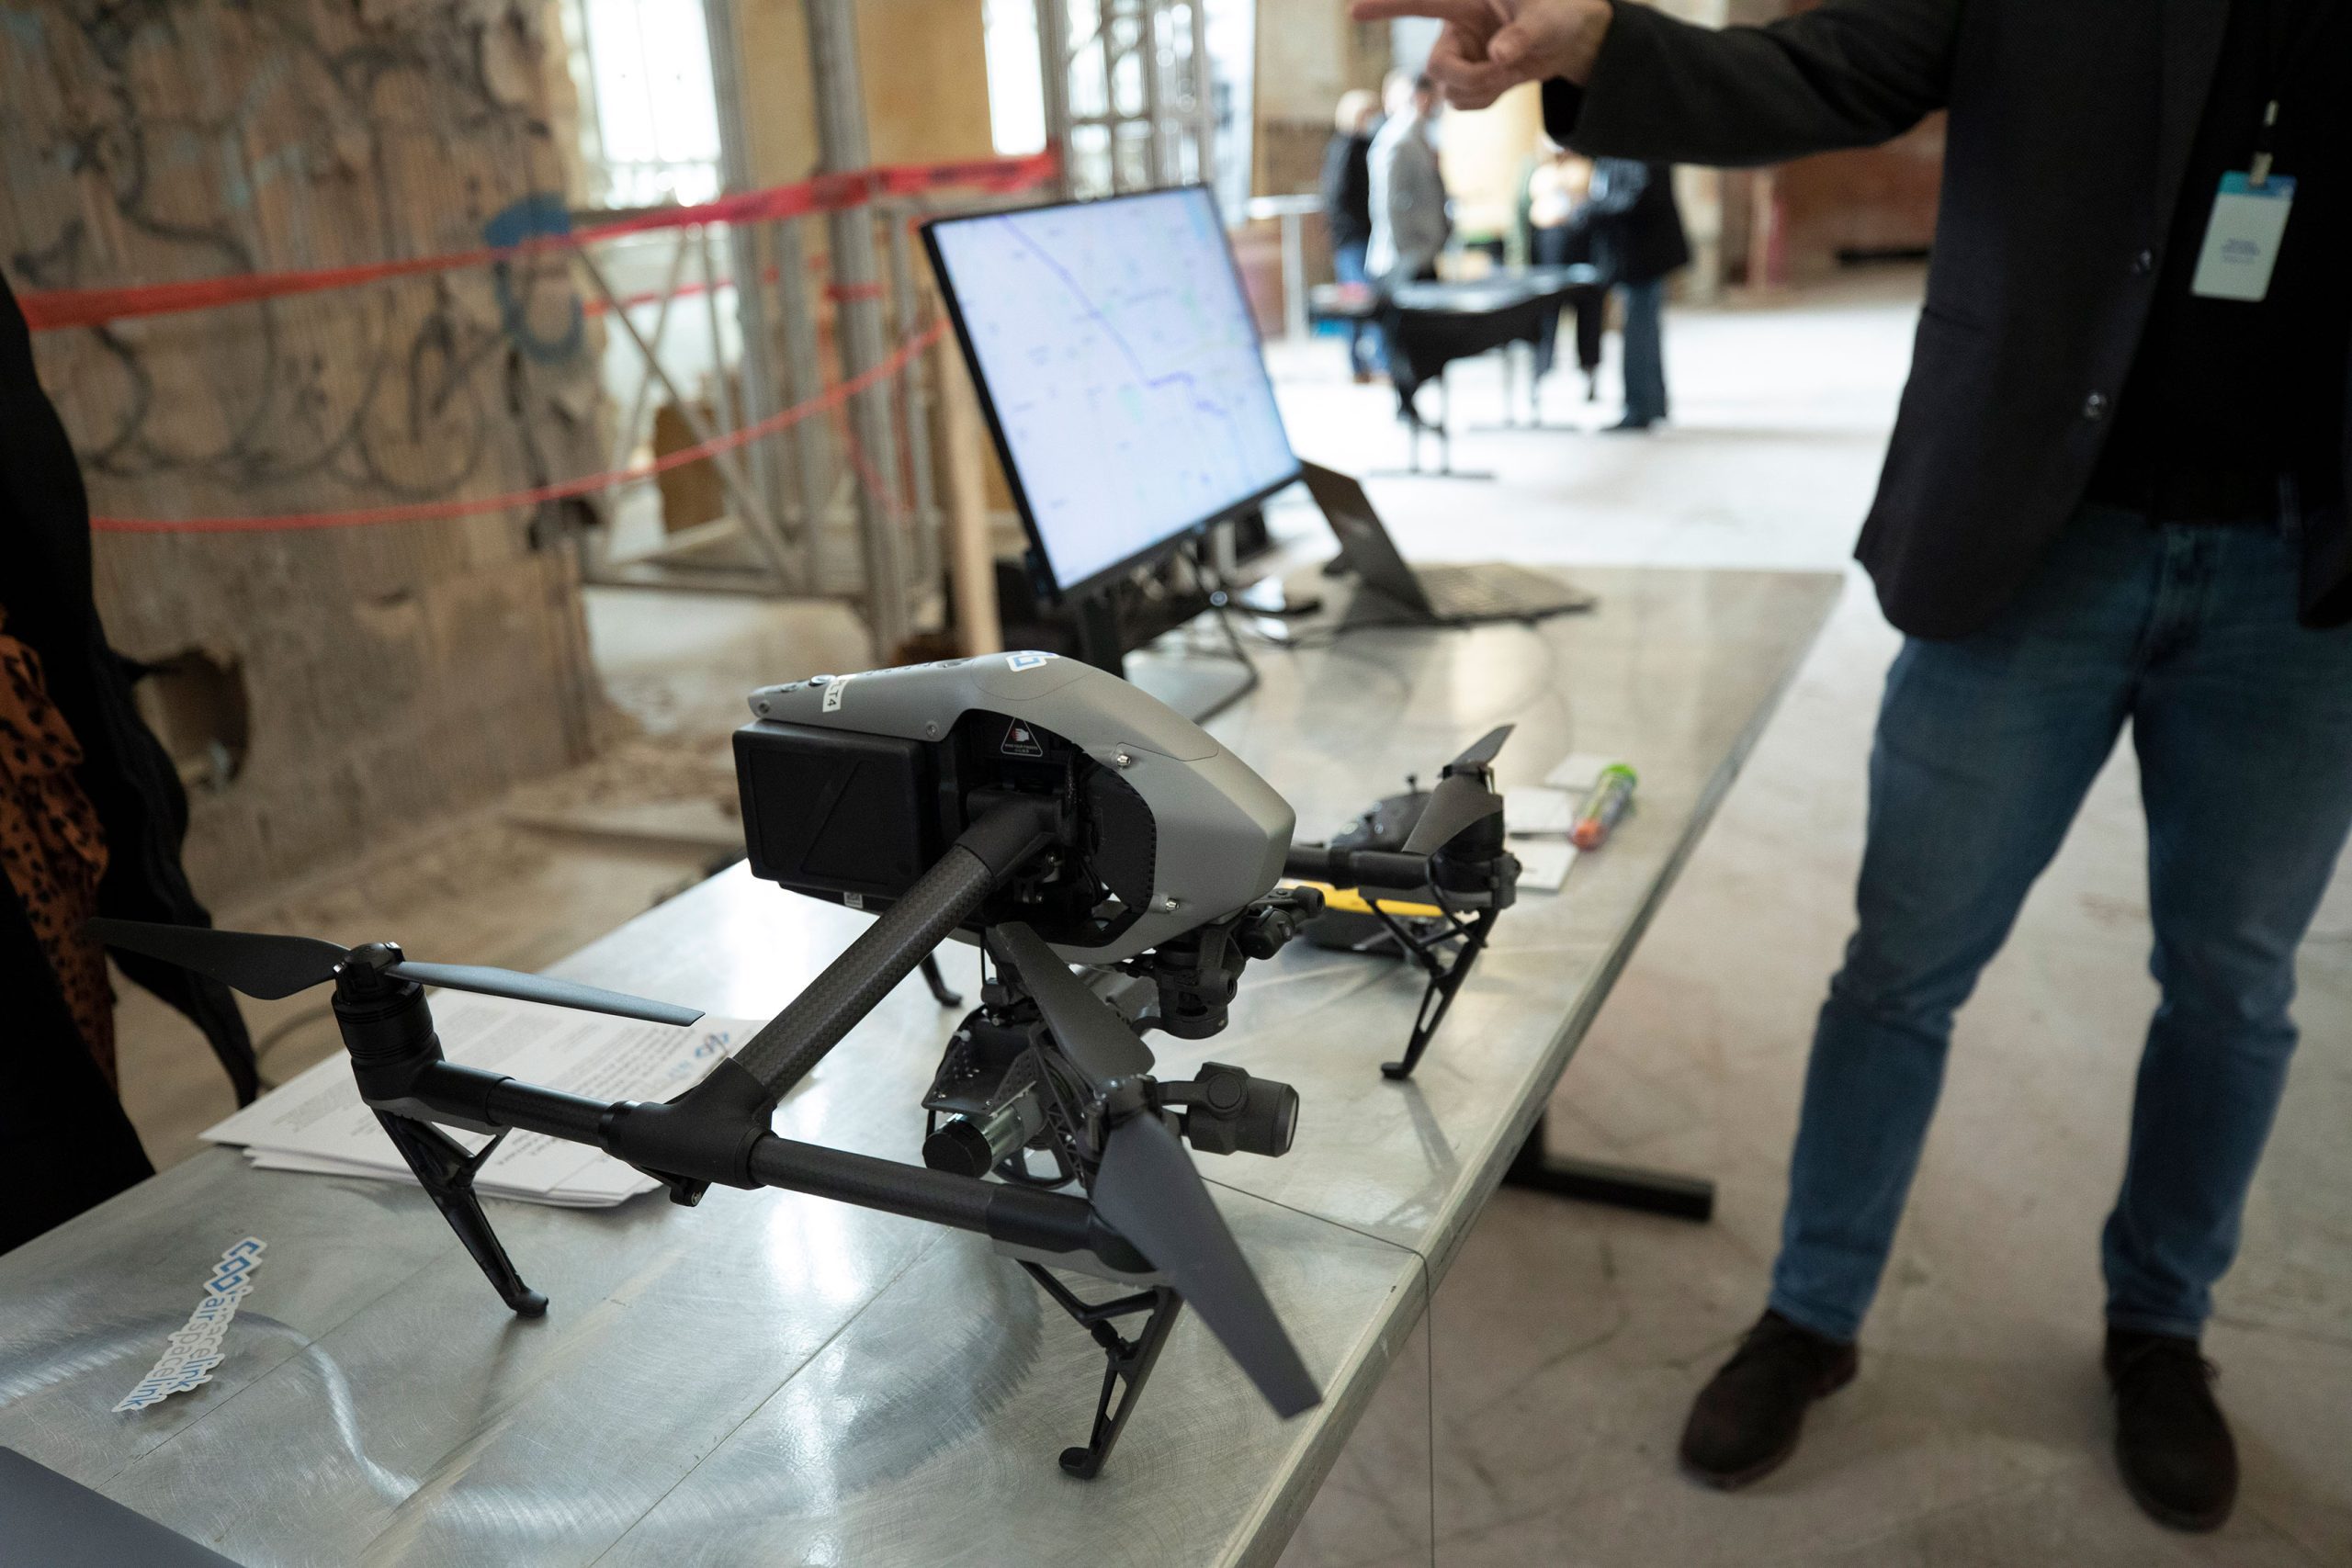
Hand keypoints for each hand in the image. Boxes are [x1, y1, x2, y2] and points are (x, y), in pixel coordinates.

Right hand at [1348, 0, 1612, 109]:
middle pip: (1436, 67)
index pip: (1419, 3)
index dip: (1385, 7)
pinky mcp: (1468, 80)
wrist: (1568, 38)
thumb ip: (1524, 36)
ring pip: (1450, 92)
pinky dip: (1486, 101)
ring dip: (1483, 91)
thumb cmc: (1557, 13)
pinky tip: (1505, 82)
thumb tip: (1500, 57)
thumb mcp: (1546, 21)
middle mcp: (1456, 30)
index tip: (1353, 12)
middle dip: (1468, 79)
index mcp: (1466, 3)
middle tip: (1504, 73)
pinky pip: (1463, 104)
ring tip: (1512, 72)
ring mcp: (1460, 57)